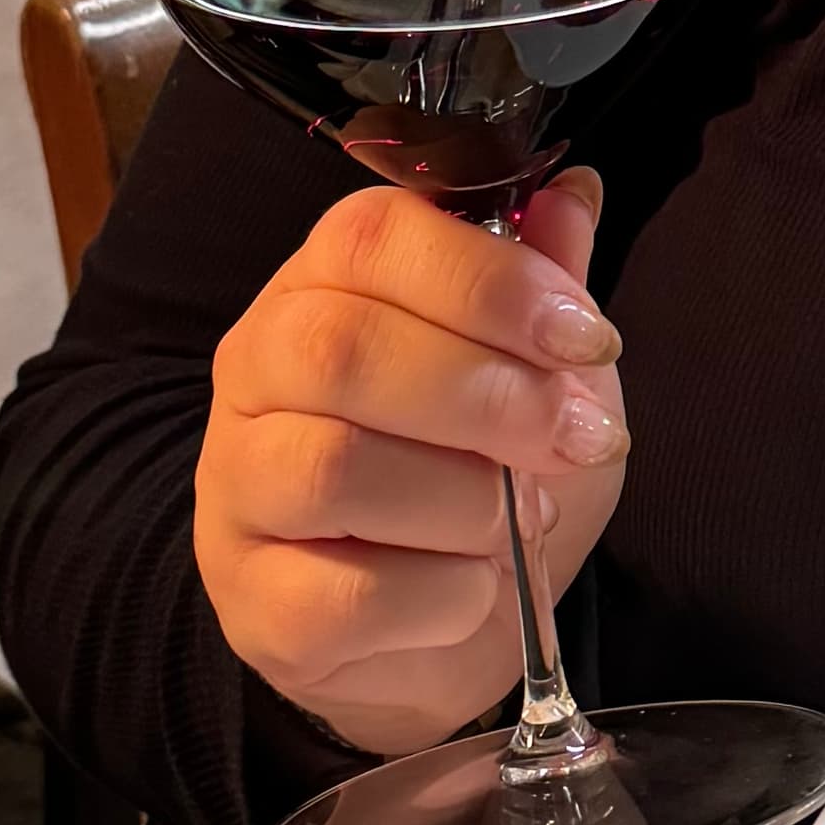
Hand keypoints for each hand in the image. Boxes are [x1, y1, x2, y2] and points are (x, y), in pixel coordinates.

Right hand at [194, 170, 625, 755]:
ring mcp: (239, 492)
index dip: (489, 281)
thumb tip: (575, 195)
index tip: (586, 338)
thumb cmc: (480, 475)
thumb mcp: (533, 368)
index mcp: (319, 287)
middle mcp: (255, 374)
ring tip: (520, 518)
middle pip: (341, 351)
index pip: (369, 238)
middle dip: (489, 396)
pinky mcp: (255, 604)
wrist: (436, 629)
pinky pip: (346, 595)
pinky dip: (442, 595)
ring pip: (332, 469)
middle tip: (577, 439)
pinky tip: (472, 589)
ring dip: (467, 500)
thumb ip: (542, 284)